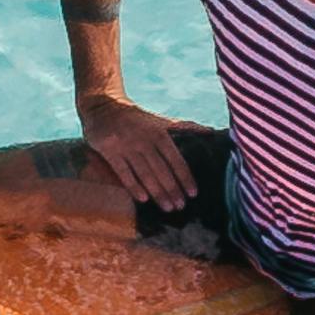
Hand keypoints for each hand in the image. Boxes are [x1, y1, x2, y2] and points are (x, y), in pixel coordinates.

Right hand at [76, 93, 201, 210]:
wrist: (103, 106)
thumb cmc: (136, 118)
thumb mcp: (160, 120)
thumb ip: (184, 127)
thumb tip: (211, 132)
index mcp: (159, 133)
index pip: (176, 159)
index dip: (185, 177)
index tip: (193, 193)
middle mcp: (144, 140)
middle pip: (162, 170)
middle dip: (173, 189)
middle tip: (181, 206)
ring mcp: (126, 146)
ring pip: (145, 174)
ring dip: (157, 193)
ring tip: (167, 207)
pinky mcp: (109, 151)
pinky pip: (123, 172)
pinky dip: (134, 186)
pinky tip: (143, 199)